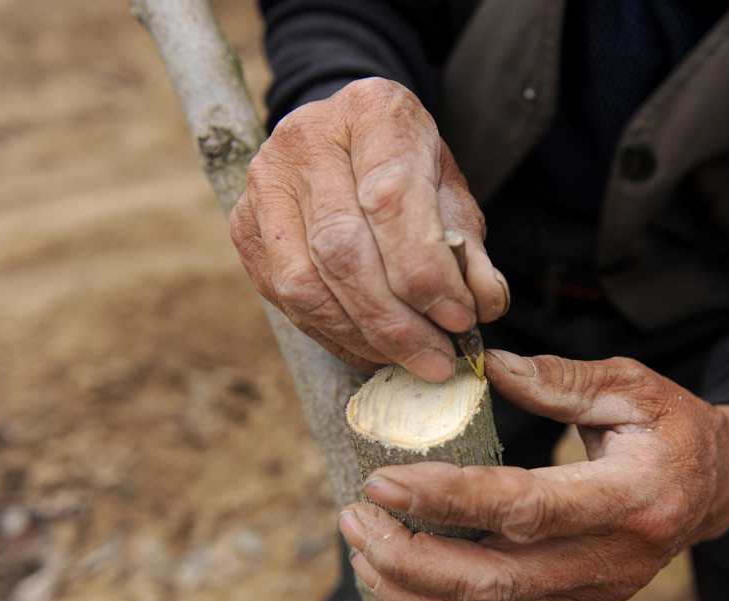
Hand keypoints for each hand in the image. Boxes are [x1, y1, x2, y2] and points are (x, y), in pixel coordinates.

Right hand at [229, 78, 509, 382]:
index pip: (390, 201)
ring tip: (411, 360)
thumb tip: (482, 304)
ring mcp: (266, 184)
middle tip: (437, 358)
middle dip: (395, 321)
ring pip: (306, 285)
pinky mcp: (246, 227)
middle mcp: (307, 140)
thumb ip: (467, 245)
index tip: (459, 318)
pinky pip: (286, 300)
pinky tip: (374, 351)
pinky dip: (336, 337)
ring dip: (364, 338)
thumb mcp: (451, 188)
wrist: (348, 138)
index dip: (424, 272)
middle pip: (342, 251)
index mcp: (371, 112)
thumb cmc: (407, 166)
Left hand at [337, 351, 728, 600]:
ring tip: (365, 557)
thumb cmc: (671, 429)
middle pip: (497, 583)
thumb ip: (563, 381)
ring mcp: (594, 598)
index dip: (449, 498)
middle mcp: (612, 561)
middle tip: (356, 518)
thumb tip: (492, 369)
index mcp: (630, 497)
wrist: (715, 486)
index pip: (526, 507)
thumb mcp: (634, 387)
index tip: (384, 481)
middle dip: (411, 558)